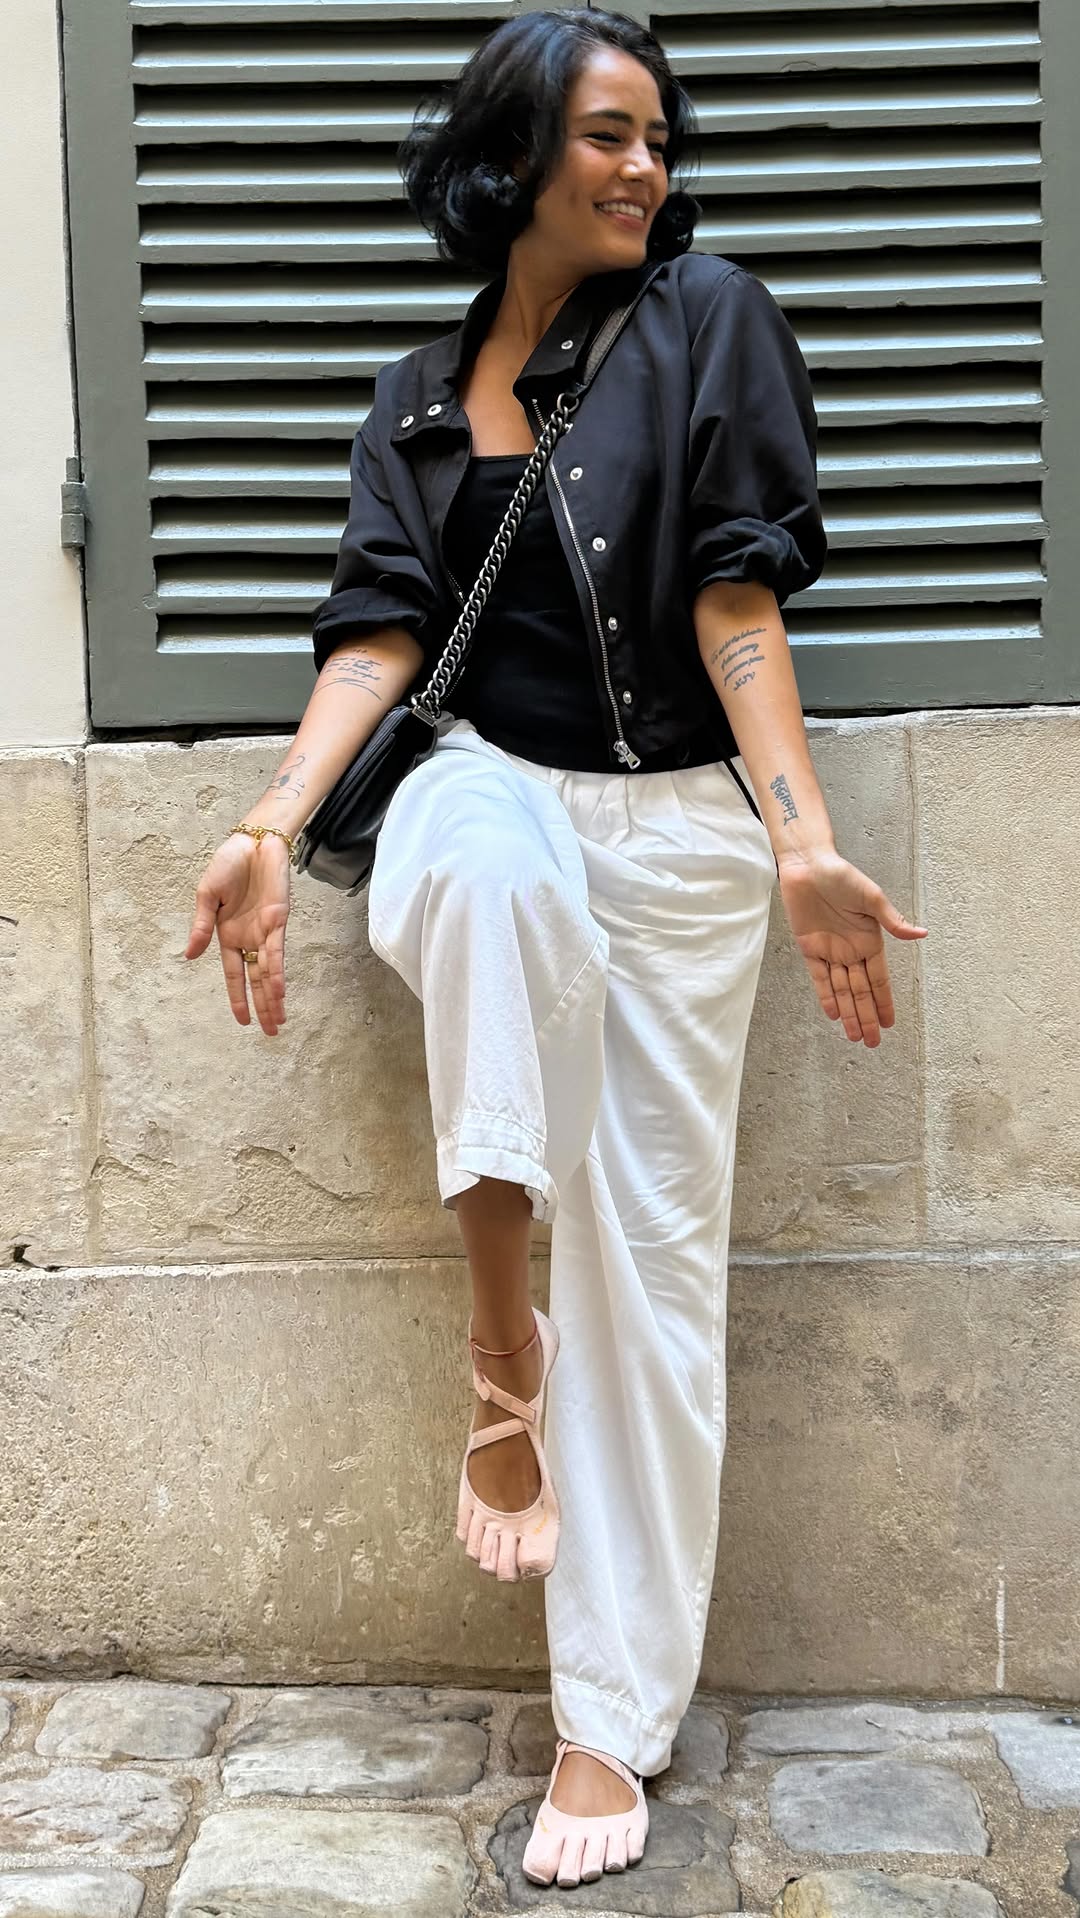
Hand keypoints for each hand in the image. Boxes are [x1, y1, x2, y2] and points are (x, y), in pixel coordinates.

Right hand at [184, 832, 290, 1035]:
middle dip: (264, 1007)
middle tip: (271, 1033)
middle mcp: (249, 938)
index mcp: (228, 935)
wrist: (252, 841)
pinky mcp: (279, 919)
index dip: (238, 998)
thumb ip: (201, 926)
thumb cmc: (229, 864)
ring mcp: (265, 930)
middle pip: (257, 980)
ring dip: (274, 997)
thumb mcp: (207, 896)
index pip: (234, 975)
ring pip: (270, 972)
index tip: (242, 1021)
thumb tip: (189, 956)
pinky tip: (277, 990)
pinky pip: (276, 951)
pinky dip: (276, 971)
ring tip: (278, 1021)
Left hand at [776, 847, 927, 1047]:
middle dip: (867, 1017)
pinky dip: (826, 996)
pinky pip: (819, 978)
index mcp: (870, 941)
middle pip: (861, 992)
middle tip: (873, 1043)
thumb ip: (892, 920)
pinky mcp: (809, 948)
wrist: (808, 866)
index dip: (884, 1002)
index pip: (879, 980)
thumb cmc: (842, 875)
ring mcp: (830, 951)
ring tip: (856, 1037)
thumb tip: (921, 934)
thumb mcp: (871, 897)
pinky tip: (835, 1015)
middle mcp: (852, 950)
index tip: (890, 1023)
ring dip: (849, 1013)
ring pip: (842, 990)